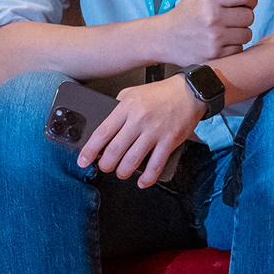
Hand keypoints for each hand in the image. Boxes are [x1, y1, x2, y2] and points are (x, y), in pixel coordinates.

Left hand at [78, 76, 205, 187]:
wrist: (190, 92)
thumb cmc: (161, 93)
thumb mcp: (133, 92)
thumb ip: (117, 107)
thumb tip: (103, 127)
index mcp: (127, 108)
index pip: (102, 133)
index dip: (89, 150)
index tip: (83, 161)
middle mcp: (139, 120)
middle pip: (114, 150)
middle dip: (105, 165)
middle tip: (105, 167)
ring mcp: (155, 131)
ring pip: (132, 160)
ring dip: (123, 172)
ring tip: (122, 172)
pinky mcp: (170, 140)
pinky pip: (156, 165)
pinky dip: (147, 178)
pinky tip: (143, 181)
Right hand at [153, 0, 255, 66]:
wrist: (164, 38)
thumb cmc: (184, 14)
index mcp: (210, 0)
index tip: (247, 3)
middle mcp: (213, 19)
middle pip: (249, 16)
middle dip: (244, 16)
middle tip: (233, 18)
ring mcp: (215, 38)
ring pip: (247, 34)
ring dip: (240, 33)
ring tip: (226, 31)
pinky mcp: (215, 55)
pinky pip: (239, 49)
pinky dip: (233, 46)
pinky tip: (221, 42)